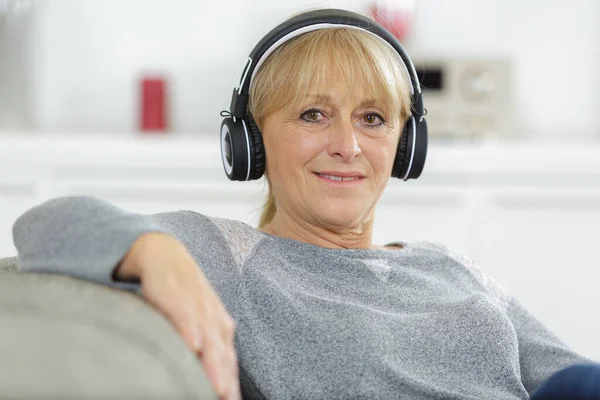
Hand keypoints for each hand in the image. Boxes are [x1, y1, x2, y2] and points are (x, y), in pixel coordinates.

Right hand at [117, 233, 240, 399]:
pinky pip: (185, 313)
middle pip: (222, 354)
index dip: (231, 383)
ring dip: (213, 363)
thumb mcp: (196, 320)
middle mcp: (213, 317)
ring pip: (208, 338)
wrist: (163, 252)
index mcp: (220, 325)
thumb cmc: (181, 293)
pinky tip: (192, 345)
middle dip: (225, 379)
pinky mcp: (175, 293)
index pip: (228, 360)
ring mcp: (197, 304)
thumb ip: (204, 347)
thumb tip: (208, 380)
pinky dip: (189, 329)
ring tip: (217, 387)